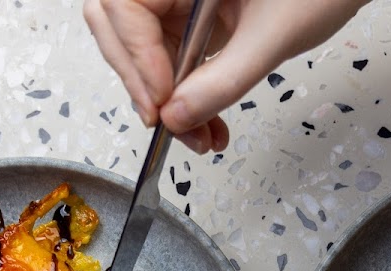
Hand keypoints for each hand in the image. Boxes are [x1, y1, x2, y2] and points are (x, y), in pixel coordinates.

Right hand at [83, 0, 369, 152]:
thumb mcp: (273, 36)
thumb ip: (223, 79)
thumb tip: (176, 118)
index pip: (123, 6)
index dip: (136, 57)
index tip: (161, 102)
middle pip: (118, 25)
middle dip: (141, 82)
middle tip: (169, 125)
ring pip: (142, 49)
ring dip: (165, 100)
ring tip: (199, 137)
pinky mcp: (194, 16)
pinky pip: (170, 56)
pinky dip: (183, 95)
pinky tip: (206, 124)